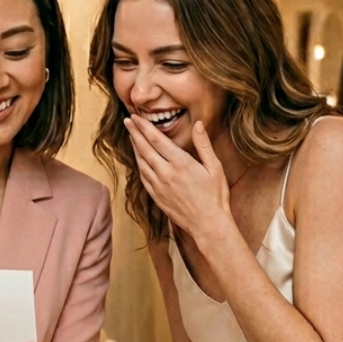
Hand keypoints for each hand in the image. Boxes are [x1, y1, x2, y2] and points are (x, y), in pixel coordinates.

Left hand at [124, 116, 231, 237]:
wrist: (208, 224)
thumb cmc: (215, 196)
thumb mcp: (215, 167)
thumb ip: (203, 144)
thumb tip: (197, 124)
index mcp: (180, 163)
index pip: (156, 139)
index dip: (144, 127)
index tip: (135, 117)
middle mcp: (166, 173)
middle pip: (145, 148)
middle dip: (135, 133)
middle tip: (127, 121)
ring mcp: (159, 186)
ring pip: (141, 162)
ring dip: (134, 148)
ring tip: (131, 136)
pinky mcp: (156, 197)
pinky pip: (143, 177)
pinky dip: (138, 164)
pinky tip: (138, 159)